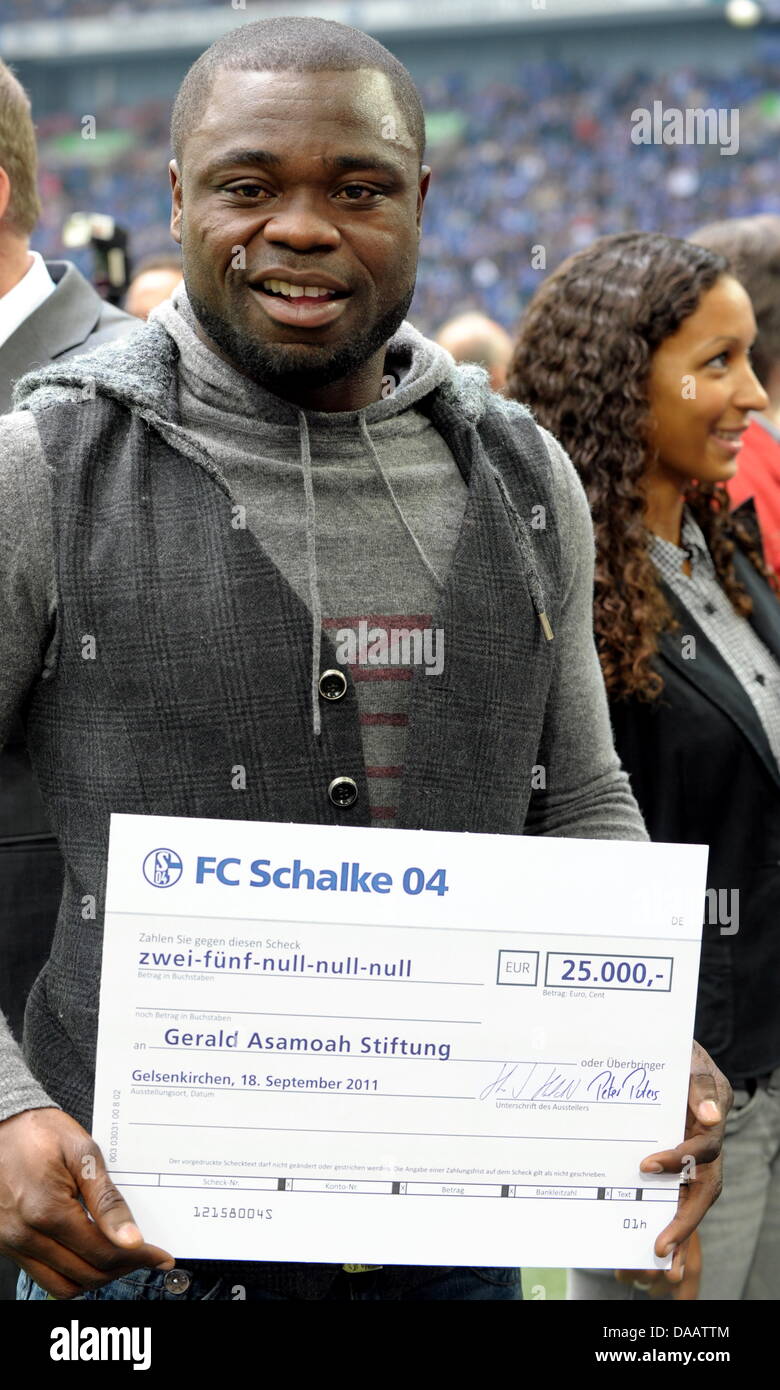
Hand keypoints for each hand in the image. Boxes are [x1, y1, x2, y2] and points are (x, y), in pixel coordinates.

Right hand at [0, 1107, 174, 1298]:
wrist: (2, 1125)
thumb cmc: (40, 1132)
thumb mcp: (83, 1154)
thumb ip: (107, 1199)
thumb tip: (131, 1238)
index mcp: (47, 1211)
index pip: (102, 1252)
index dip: (138, 1258)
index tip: (160, 1256)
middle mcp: (26, 1236)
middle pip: (86, 1274)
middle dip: (122, 1269)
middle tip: (144, 1255)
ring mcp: (12, 1244)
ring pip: (63, 1285)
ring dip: (96, 1277)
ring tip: (119, 1257)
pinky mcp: (6, 1244)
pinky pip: (43, 1276)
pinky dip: (71, 1274)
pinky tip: (89, 1254)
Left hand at [615, 1039, 730, 1289]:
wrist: (669, 1050)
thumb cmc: (681, 1052)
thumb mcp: (690, 1058)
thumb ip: (699, 1084)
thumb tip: (709, 1115)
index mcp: (712, 1119)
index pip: (704, 1148)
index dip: (679, 1159)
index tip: (648, 1165)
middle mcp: (706, 1142)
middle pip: (703, 1189)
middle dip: (685, 1220)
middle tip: (662, 1246)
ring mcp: (691, 1153)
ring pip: (689, 1197)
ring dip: (676, 1228)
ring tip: (657, 1257)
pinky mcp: (672, 1159)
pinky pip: (670, 1190)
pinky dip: (661, 1213)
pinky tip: (642, 1235)